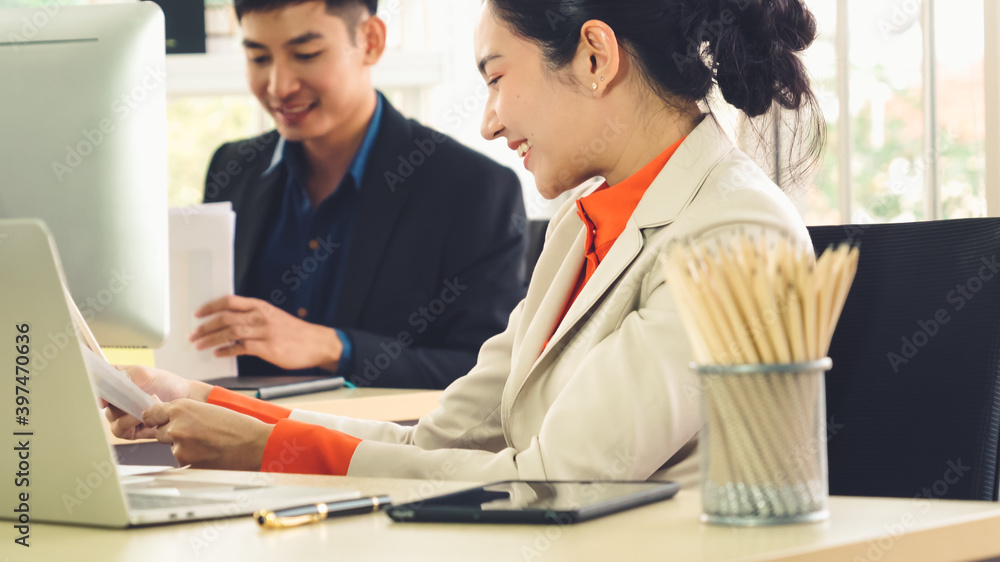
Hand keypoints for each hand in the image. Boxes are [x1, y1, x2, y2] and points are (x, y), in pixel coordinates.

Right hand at [103, 365, 211, 439]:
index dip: (96, 393)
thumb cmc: (164, 383)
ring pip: (113, 421)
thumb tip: (103, 393)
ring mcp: (121, 416)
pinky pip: (122, 432)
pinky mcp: (129, 430)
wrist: (184, 398)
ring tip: (145, 410)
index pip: (95, 388)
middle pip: (104, 407)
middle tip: (135, 401)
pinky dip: (134, 426)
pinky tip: (146, 420)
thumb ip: (122, 380)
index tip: (104, 397)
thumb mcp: (143, 374)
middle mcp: (114, 400)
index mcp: (113, 382)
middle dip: (120, 405)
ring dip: (129, 417)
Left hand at [142, 400, 272, 470]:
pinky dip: (192, 459)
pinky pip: (182, 461)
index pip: (150, 414)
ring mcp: (180, 447)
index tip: (158, 421)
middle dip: (173, 433)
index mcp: (181, 408)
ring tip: (209, 444)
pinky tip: (210, 454)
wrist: (255, 445)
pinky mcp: (186, 464)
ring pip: (172, 447)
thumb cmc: (238, 426)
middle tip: (196, 434)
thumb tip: (167, 419)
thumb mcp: (207, 409)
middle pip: (160, 432)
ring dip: (184, 447)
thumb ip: (185, 413)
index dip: (155, 418)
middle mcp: (176, 426)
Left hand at [190, 295, 342, 370]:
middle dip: (205, 326)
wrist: (317, 343)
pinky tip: (218, 354)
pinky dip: (227, 351)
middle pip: (226, 317)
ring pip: (230, 332)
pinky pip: (241, 348)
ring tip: (198, 345)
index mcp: (261, 306)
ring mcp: (265, 332)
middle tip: (192, 334)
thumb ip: (253, 318)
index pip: (230, 301)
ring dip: (211, 339)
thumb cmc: (294, 332)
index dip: (210, 306)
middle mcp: (261, 316)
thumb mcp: (274, 317)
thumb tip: (228, 324)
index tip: (197, 314)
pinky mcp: (268, 348)